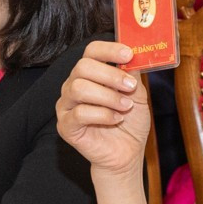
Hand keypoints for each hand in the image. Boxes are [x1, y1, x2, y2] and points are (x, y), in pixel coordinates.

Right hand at [55, 40, 152, 178]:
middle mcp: (74, 85)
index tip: (129, 54)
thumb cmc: (129, 122)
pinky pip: (79, 113)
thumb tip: (133, 57)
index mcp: (90, 74)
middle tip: (130, 87)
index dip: (109, 49)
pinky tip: (116, 119)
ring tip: (125, 107)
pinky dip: (103, 115)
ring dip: (108, 96)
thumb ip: (132, 75)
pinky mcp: (65, 126)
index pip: (92, 51)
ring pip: (79, 88)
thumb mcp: (137, 95)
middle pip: (83, 66)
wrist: (126, 153)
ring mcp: (66, 105)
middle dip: (110, 75)